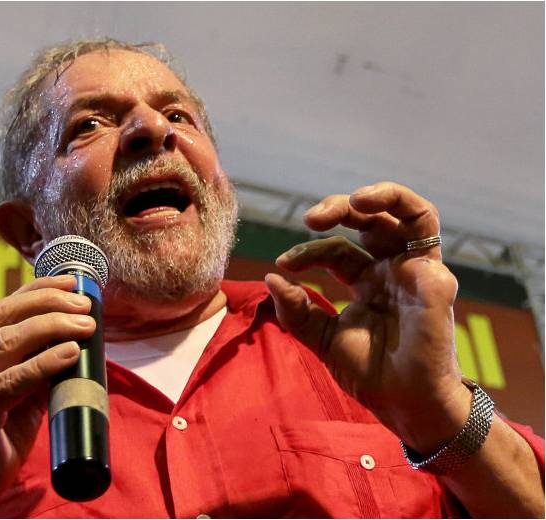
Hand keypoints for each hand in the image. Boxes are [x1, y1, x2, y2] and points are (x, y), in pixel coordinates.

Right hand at [0, 275, 94, 516]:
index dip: (35, 290)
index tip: (71, 283)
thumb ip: (37, 370)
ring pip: (7, 341)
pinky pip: (12, 379)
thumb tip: (75, 343)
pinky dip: (45, 362)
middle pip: (3, 316)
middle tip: (85, 305)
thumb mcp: (18, 398)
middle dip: (49, 302)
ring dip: (53, 326)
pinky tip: (70, 352)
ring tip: (86, 325)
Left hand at [266, 182, 470, 453]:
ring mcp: (415, 270)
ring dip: (379, 194)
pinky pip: (424, 228)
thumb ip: (297, 311)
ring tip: (351, 200)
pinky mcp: (432, 275)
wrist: (403, 403)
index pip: (337, 250)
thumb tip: (271, 278)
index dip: (309, 250)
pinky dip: (399, 206)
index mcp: (368, 281)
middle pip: (371, 221)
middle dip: (339, 209)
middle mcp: (392, 270)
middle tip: (310, 218)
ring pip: (408, 213)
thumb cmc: (370, 373)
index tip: (284, 264)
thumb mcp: (322, 339)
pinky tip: (366, 207)